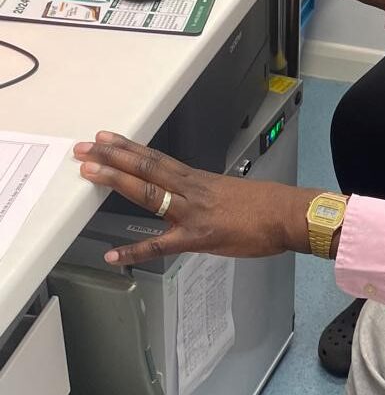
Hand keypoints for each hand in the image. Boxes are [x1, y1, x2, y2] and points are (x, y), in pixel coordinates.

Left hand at [74, 131, 321, 265]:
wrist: (288, 215)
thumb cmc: (267, 206)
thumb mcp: (231, 193)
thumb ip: (205, 197)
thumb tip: (190, 202)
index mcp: (199, 180)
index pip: (157, 159)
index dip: (130, 149)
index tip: (107, 139)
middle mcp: (192, 190)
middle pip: (147, 169)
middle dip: (113, 158)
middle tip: (86, 148)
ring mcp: (193, 213)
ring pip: (149, 192)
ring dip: (117, 181)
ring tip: (90, 173)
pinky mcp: (199, 237)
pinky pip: (162, 245)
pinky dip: (136, 251)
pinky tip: (114, 254)